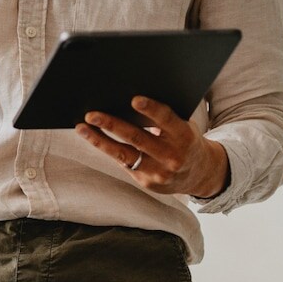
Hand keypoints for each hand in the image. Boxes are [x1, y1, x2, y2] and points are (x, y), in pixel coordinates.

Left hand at [75, 96, 229, 197]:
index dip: (151, 109)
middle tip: (92, 113)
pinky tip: (93, 138)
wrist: (200, 174)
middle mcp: (172, 156)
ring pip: (124, 155)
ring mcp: (158, 172)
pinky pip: (123, 163)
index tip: (134, 99)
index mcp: (184, 136)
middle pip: (138, 138)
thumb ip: (165, 117)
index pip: (167, 120)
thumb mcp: (184, 126)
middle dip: (112, 124)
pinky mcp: (146, 182)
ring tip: (82, 128)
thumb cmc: (186, 140)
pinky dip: (107, 149)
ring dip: (100, 140)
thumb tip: (129, 99)